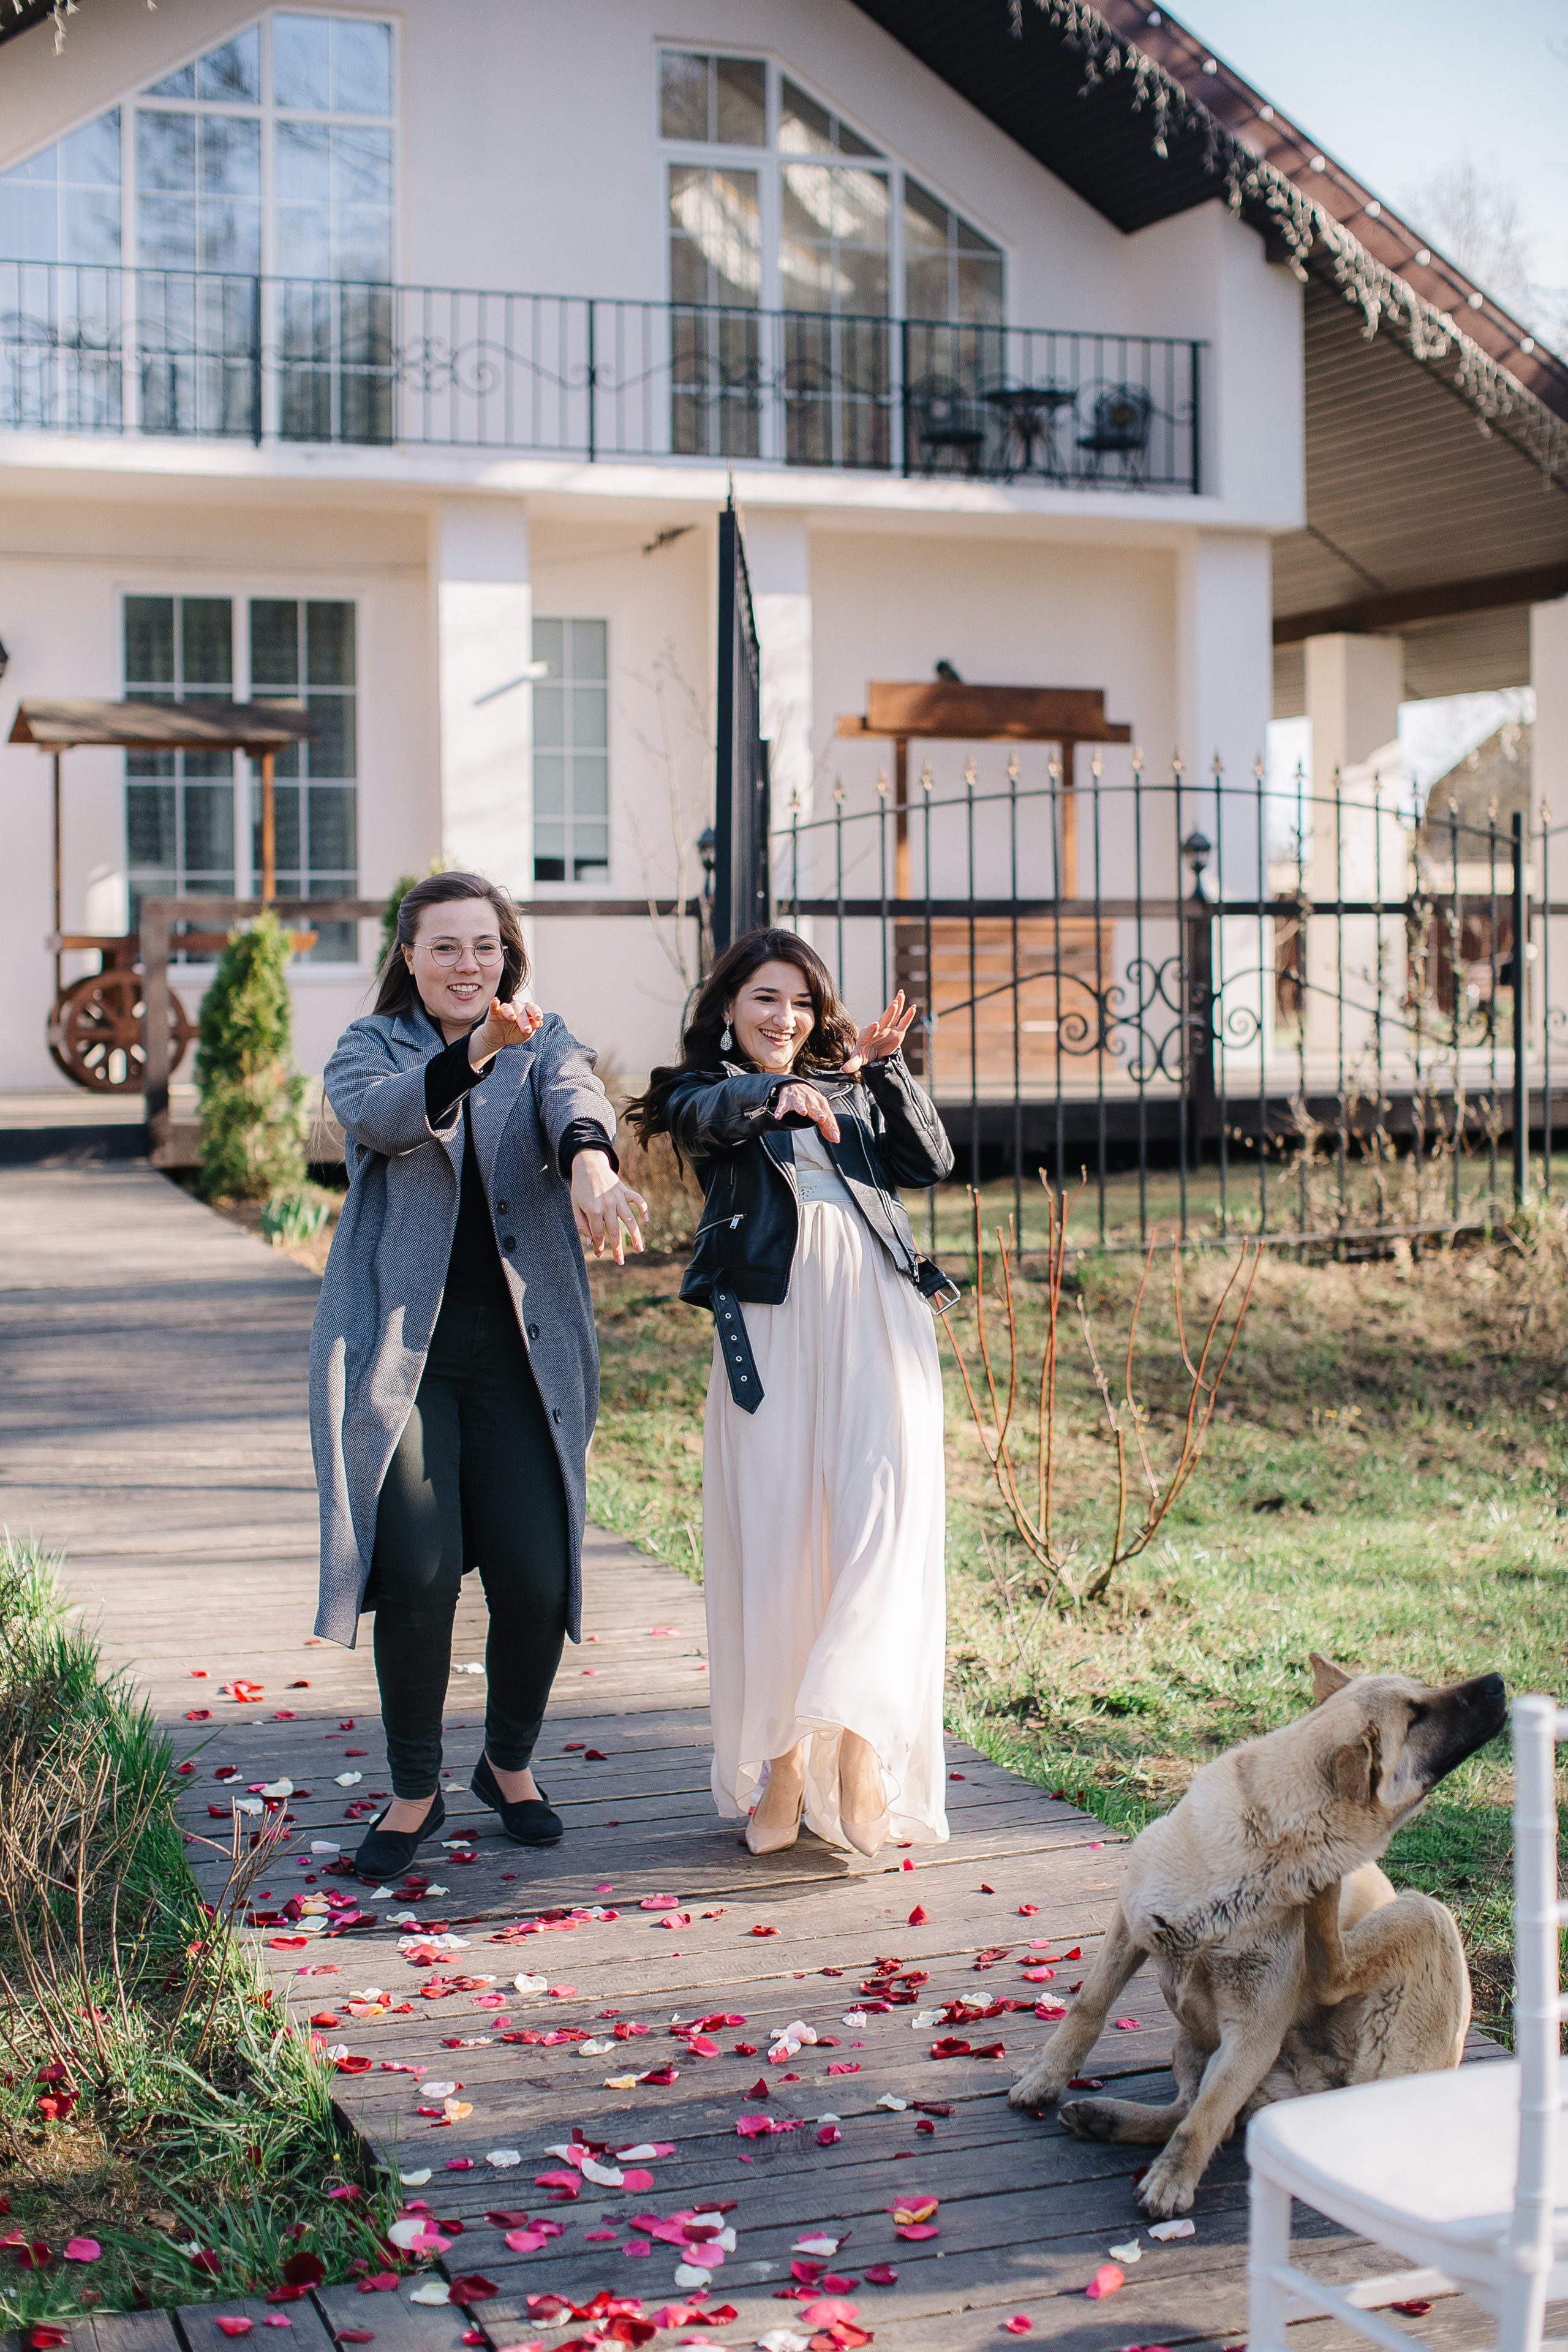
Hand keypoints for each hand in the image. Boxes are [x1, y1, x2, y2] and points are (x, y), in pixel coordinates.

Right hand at [468, 995, 542, 1066]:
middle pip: (522, 1011)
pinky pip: (494, 1006)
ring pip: (508, 1008)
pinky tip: (495, 1001)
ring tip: (512, 1017)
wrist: (498, 1038)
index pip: (533, 1009)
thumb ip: (532, 1029)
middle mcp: (517, 1007)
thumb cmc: (514, 1034)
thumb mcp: (524, 1035)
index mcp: (527, 1012)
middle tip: (526, 1030)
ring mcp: (506, 1008)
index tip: (539, 1018)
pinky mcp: (494, 1011)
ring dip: (510, 1012)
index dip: (536, 1013)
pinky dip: (494, 1003)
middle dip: (525, 1020)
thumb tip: (539, 1023)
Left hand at [570, 1150, 647, 1264]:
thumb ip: (582, 1225)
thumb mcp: (575, 1206)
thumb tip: (590, 1242)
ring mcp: (618, 1198)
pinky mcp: (625, 1191)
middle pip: (615, 1232)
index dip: (599, 1246)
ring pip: (629, 1220)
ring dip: (636, 1236)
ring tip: (639, 1248)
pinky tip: (645, 1220)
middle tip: (621, 1262)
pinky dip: (643, 1209)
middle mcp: (608, 1205)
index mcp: (593, 1210)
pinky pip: (638, 1200)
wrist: (588, 1164)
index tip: (599, 1255)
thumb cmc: (580, 1187)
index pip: (599, 1234)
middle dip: (618, 1249)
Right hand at [771, 1081, 840, 1143]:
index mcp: (821, 1104)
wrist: (795, 1085)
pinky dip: (780, 1111)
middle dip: (819, 1113)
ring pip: (800, 1104)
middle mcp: (811, 1101)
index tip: (836, 1138)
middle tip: (822, 1118)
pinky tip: (778, 1116)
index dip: (832, 1128)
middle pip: (815, 1109)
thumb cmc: (810, 1101)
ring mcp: (798, 1100)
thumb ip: (826, 1126)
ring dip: (801, 1108)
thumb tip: (834, 1139)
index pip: (828, 1117)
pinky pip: (783, 1106)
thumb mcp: (820, 1111)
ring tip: (803, 1112)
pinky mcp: (786, 1101)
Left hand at [843, 989, 918, 1071]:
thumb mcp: (857, 1059)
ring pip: (894, 1016)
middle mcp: (878, 1029)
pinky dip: (908, 1015)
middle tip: (893, 1004)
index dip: (872, 1028)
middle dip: (889, 1012)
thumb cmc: (863, 1054)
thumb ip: (852, 1064)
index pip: (869, 1031)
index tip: (875, 1024)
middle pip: (884, 1019)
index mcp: (867, 1035)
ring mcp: (888, 1029)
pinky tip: (913, 1007)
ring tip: (901, 994)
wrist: (873, 1053)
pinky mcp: (897, 1032)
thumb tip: (843, 1070)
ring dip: (898, 1005)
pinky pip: (903, 1023)